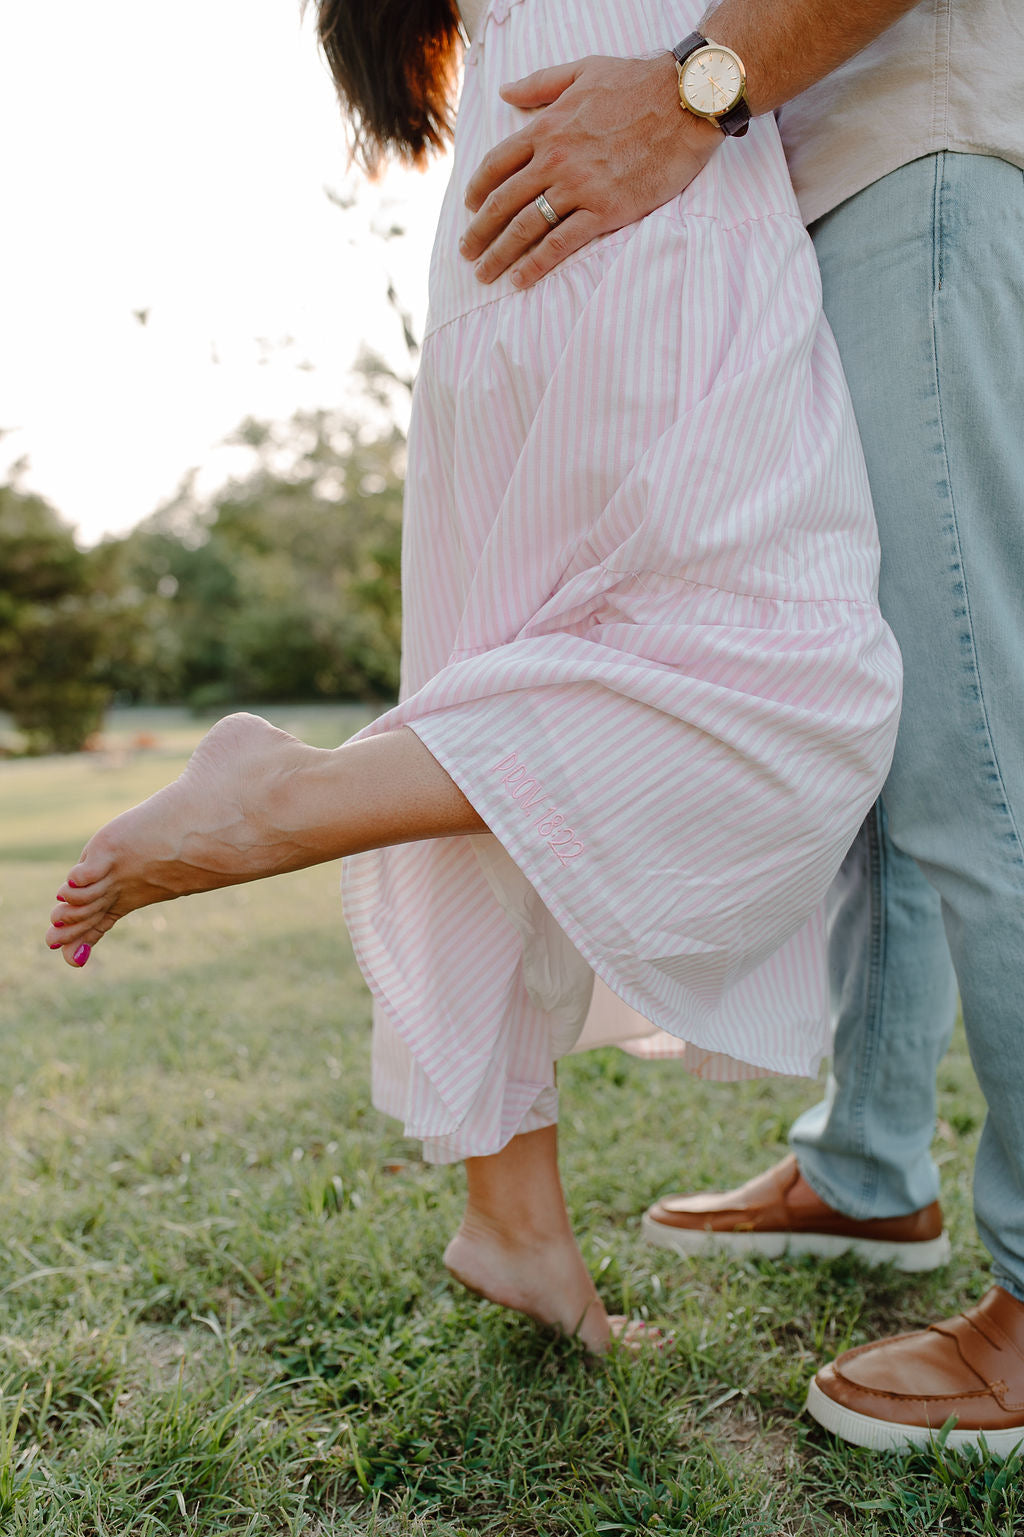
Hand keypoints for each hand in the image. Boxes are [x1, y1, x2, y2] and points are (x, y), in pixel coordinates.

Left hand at [460, 53, 722, 288]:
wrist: (685, 102)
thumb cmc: (638, 83)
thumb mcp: (582, 70)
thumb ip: (540, 84)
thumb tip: (505, 92)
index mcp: (546, 128)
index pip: (497, 164)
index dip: (478, 189)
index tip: (470, 208)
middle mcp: (555, 160)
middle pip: (503, 202)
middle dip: (479, 231)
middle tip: (466, 253)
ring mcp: (578, 187)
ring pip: (525, 227)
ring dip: (499, 254)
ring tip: (484, 273)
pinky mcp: (605, 211)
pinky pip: (560, 244)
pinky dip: (536, 265)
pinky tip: (520, 280)